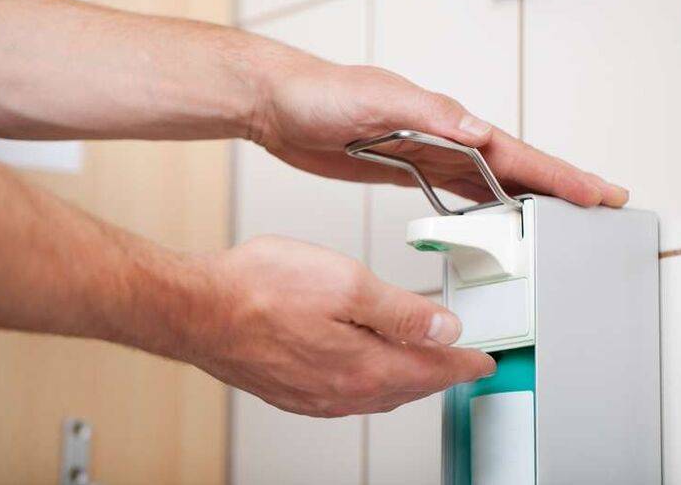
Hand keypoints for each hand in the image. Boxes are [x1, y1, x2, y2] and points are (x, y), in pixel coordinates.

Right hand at [186, 235, 494, 416]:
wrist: (196, 309)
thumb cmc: (259, 290)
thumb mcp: (347, 283)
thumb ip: (402, 311)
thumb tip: (445, 329)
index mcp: (365, 367)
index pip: (434, 370)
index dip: (464, 362)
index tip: (484, 360)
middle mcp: (342, 392)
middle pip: (408, 387)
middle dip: (439, 373)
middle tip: (459, 361)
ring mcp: (314, 396)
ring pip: (377, 393)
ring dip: (405, 379)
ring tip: (419, 363)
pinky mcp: (290, 391)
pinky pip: (346, 394)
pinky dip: (369, 381)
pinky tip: (363, 366)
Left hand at [250, 51, 627, 206]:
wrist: (281, 105)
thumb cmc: (322, 94)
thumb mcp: (377, 100)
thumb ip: (429, 115)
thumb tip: (479, 130)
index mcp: (447, 122)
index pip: (515, 152)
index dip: (558, 174)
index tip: (597, 192)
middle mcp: (445, 138)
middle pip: (515, 169)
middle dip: (559, 188)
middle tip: (600, 206)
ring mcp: (428, 155)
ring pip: (491, 182)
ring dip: (527, 199)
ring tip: (561, 218)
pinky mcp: (406, 170)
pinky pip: (457, 191)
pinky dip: (483, 206)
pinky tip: (493, 219)